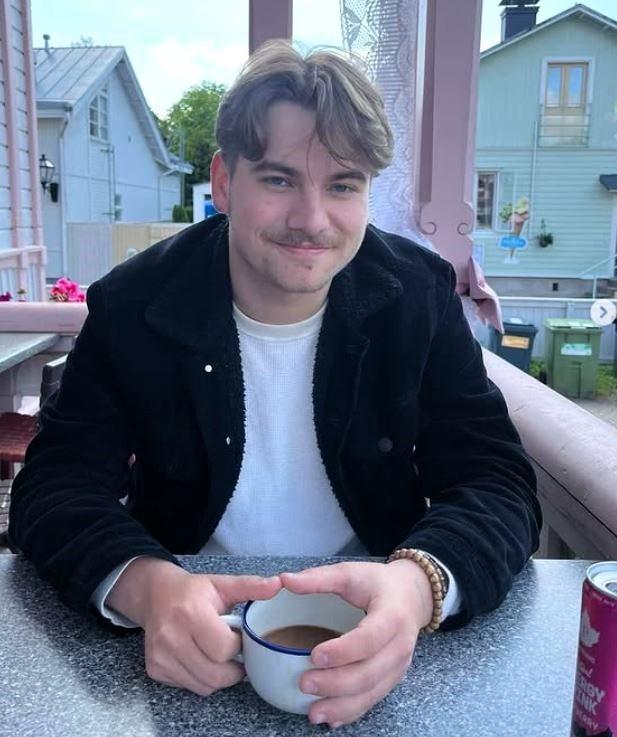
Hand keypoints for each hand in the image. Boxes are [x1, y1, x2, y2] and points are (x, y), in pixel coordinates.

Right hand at [107, 557, 281, 695]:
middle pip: (216, 674)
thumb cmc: (193, 591)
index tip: (237, 635)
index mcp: (191, 613)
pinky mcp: (155, 669)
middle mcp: (172, 637)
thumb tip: (278, 583)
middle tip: (234, 652)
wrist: (156, 595)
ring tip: (219, 655)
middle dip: (233, 668)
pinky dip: (201, 678)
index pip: (224, 649)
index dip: (237, 645)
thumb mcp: (222, 584)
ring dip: (219, 676)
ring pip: (204, 686)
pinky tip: (201, 659)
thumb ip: (251, 586)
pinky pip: (190, 686)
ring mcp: (161, 656)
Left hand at [280, 559, 432, 727]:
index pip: (370, 639)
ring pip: (372, 693)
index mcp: (392, 615)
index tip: (314, 655)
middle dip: (336, 684)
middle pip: (370, 673)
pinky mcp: (393, 677)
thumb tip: (285, 580)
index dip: (343, 651)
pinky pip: (373, 699)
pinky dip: (352, 712)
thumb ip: (318, 578)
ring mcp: (398, 665)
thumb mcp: (350, 572)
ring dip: (342, 706)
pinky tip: (331, 719)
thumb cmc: (378, 583)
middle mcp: (400, 645)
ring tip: (313, 712)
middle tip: (304, 683)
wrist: (411, 596)